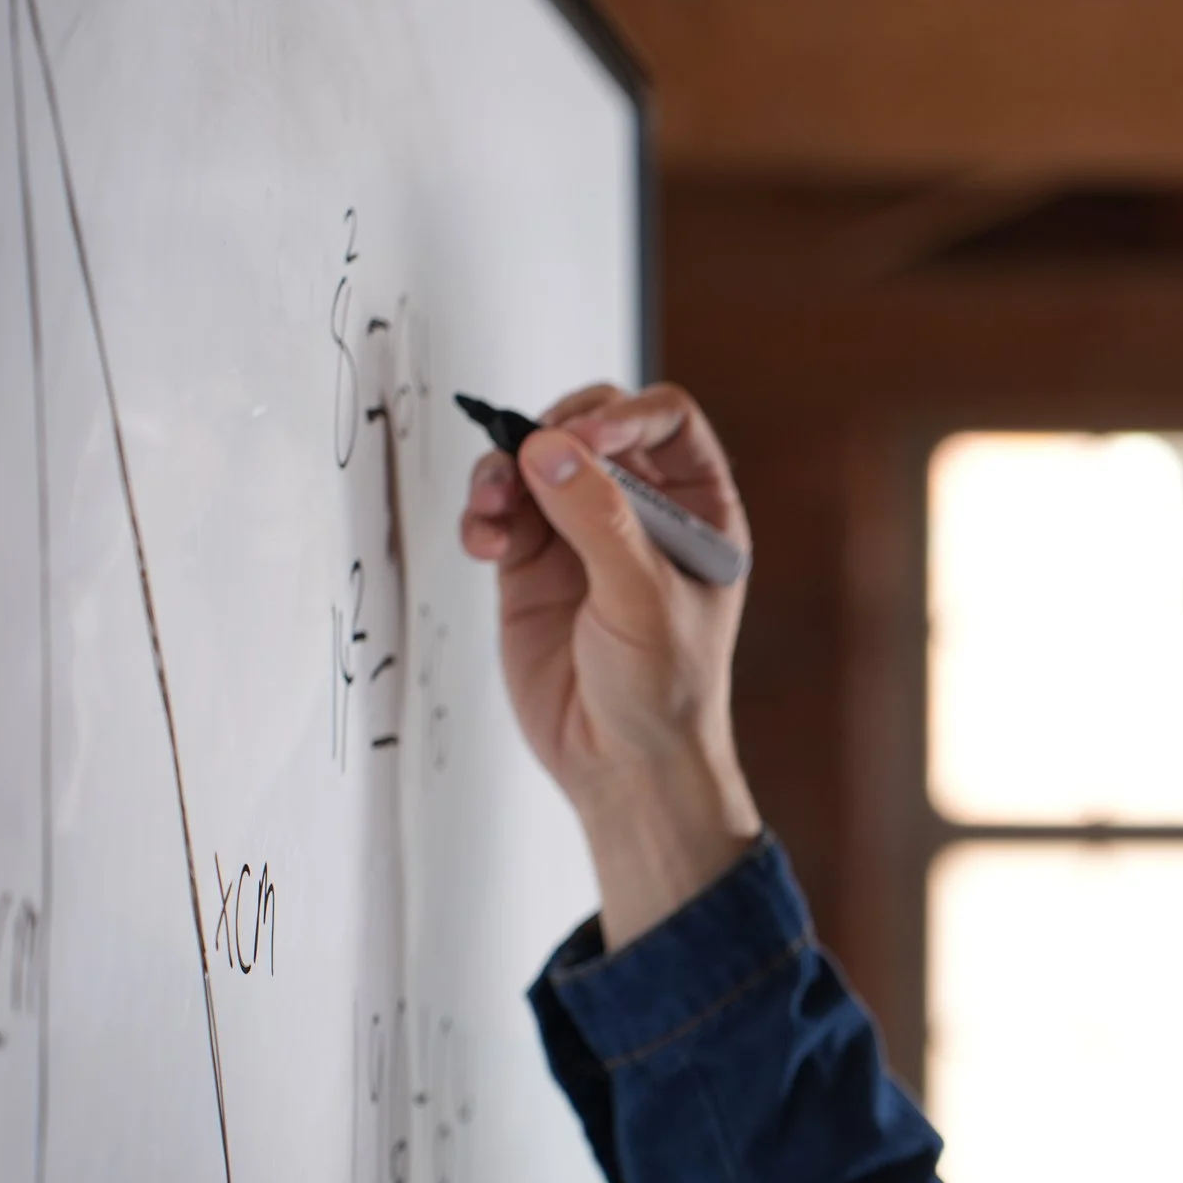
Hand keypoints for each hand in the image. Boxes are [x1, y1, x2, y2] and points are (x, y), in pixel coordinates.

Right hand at [458, 381, 763, 949]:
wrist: (622, 766)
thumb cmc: (664, 691)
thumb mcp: (642, 600)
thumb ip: (597, 519)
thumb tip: (548, 448)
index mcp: (699, 510)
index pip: (667, 421)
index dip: (624, 415)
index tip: (584, 442)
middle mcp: (641, 512)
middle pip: (592, 425)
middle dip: (553, 432)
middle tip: (529, 459)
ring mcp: (582, 535)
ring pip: (536, 461)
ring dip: (505, 470)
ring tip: (493, 509)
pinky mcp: (533, 565)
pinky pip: (501, 509)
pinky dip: (483, 512)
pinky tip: (484, 542)